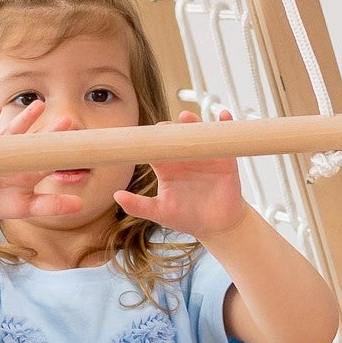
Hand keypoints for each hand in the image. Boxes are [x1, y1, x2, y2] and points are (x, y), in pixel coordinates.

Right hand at [0, 98, 104, 222]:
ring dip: (25, 119)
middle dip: (50, 131)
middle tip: (67, 120)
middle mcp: (18, 157)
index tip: (78, 143)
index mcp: (31, 170)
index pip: (49, 158)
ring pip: (13, 132)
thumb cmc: (2, 202)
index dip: (62, 151)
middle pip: (36, 142)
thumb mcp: (27, 207)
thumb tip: (81, 204)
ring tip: (39, 105)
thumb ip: (52, 206)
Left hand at [110, 107, 247, 239]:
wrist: (217, 226)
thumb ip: (138, 206)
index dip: (149, 140)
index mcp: (167, 167)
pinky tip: (223, 116)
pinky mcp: (224, 158)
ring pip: (197, 132)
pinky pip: (224, 138)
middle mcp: (184, 158)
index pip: (155, 147)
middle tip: (165, 129)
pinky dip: (225, 124)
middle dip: (169, 128)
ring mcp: (203, 156)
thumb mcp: (160, 213)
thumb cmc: (188, 218)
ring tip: (187, 118)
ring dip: (192, 122)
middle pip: (175, 134)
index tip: (143, 136)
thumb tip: (117, 196)